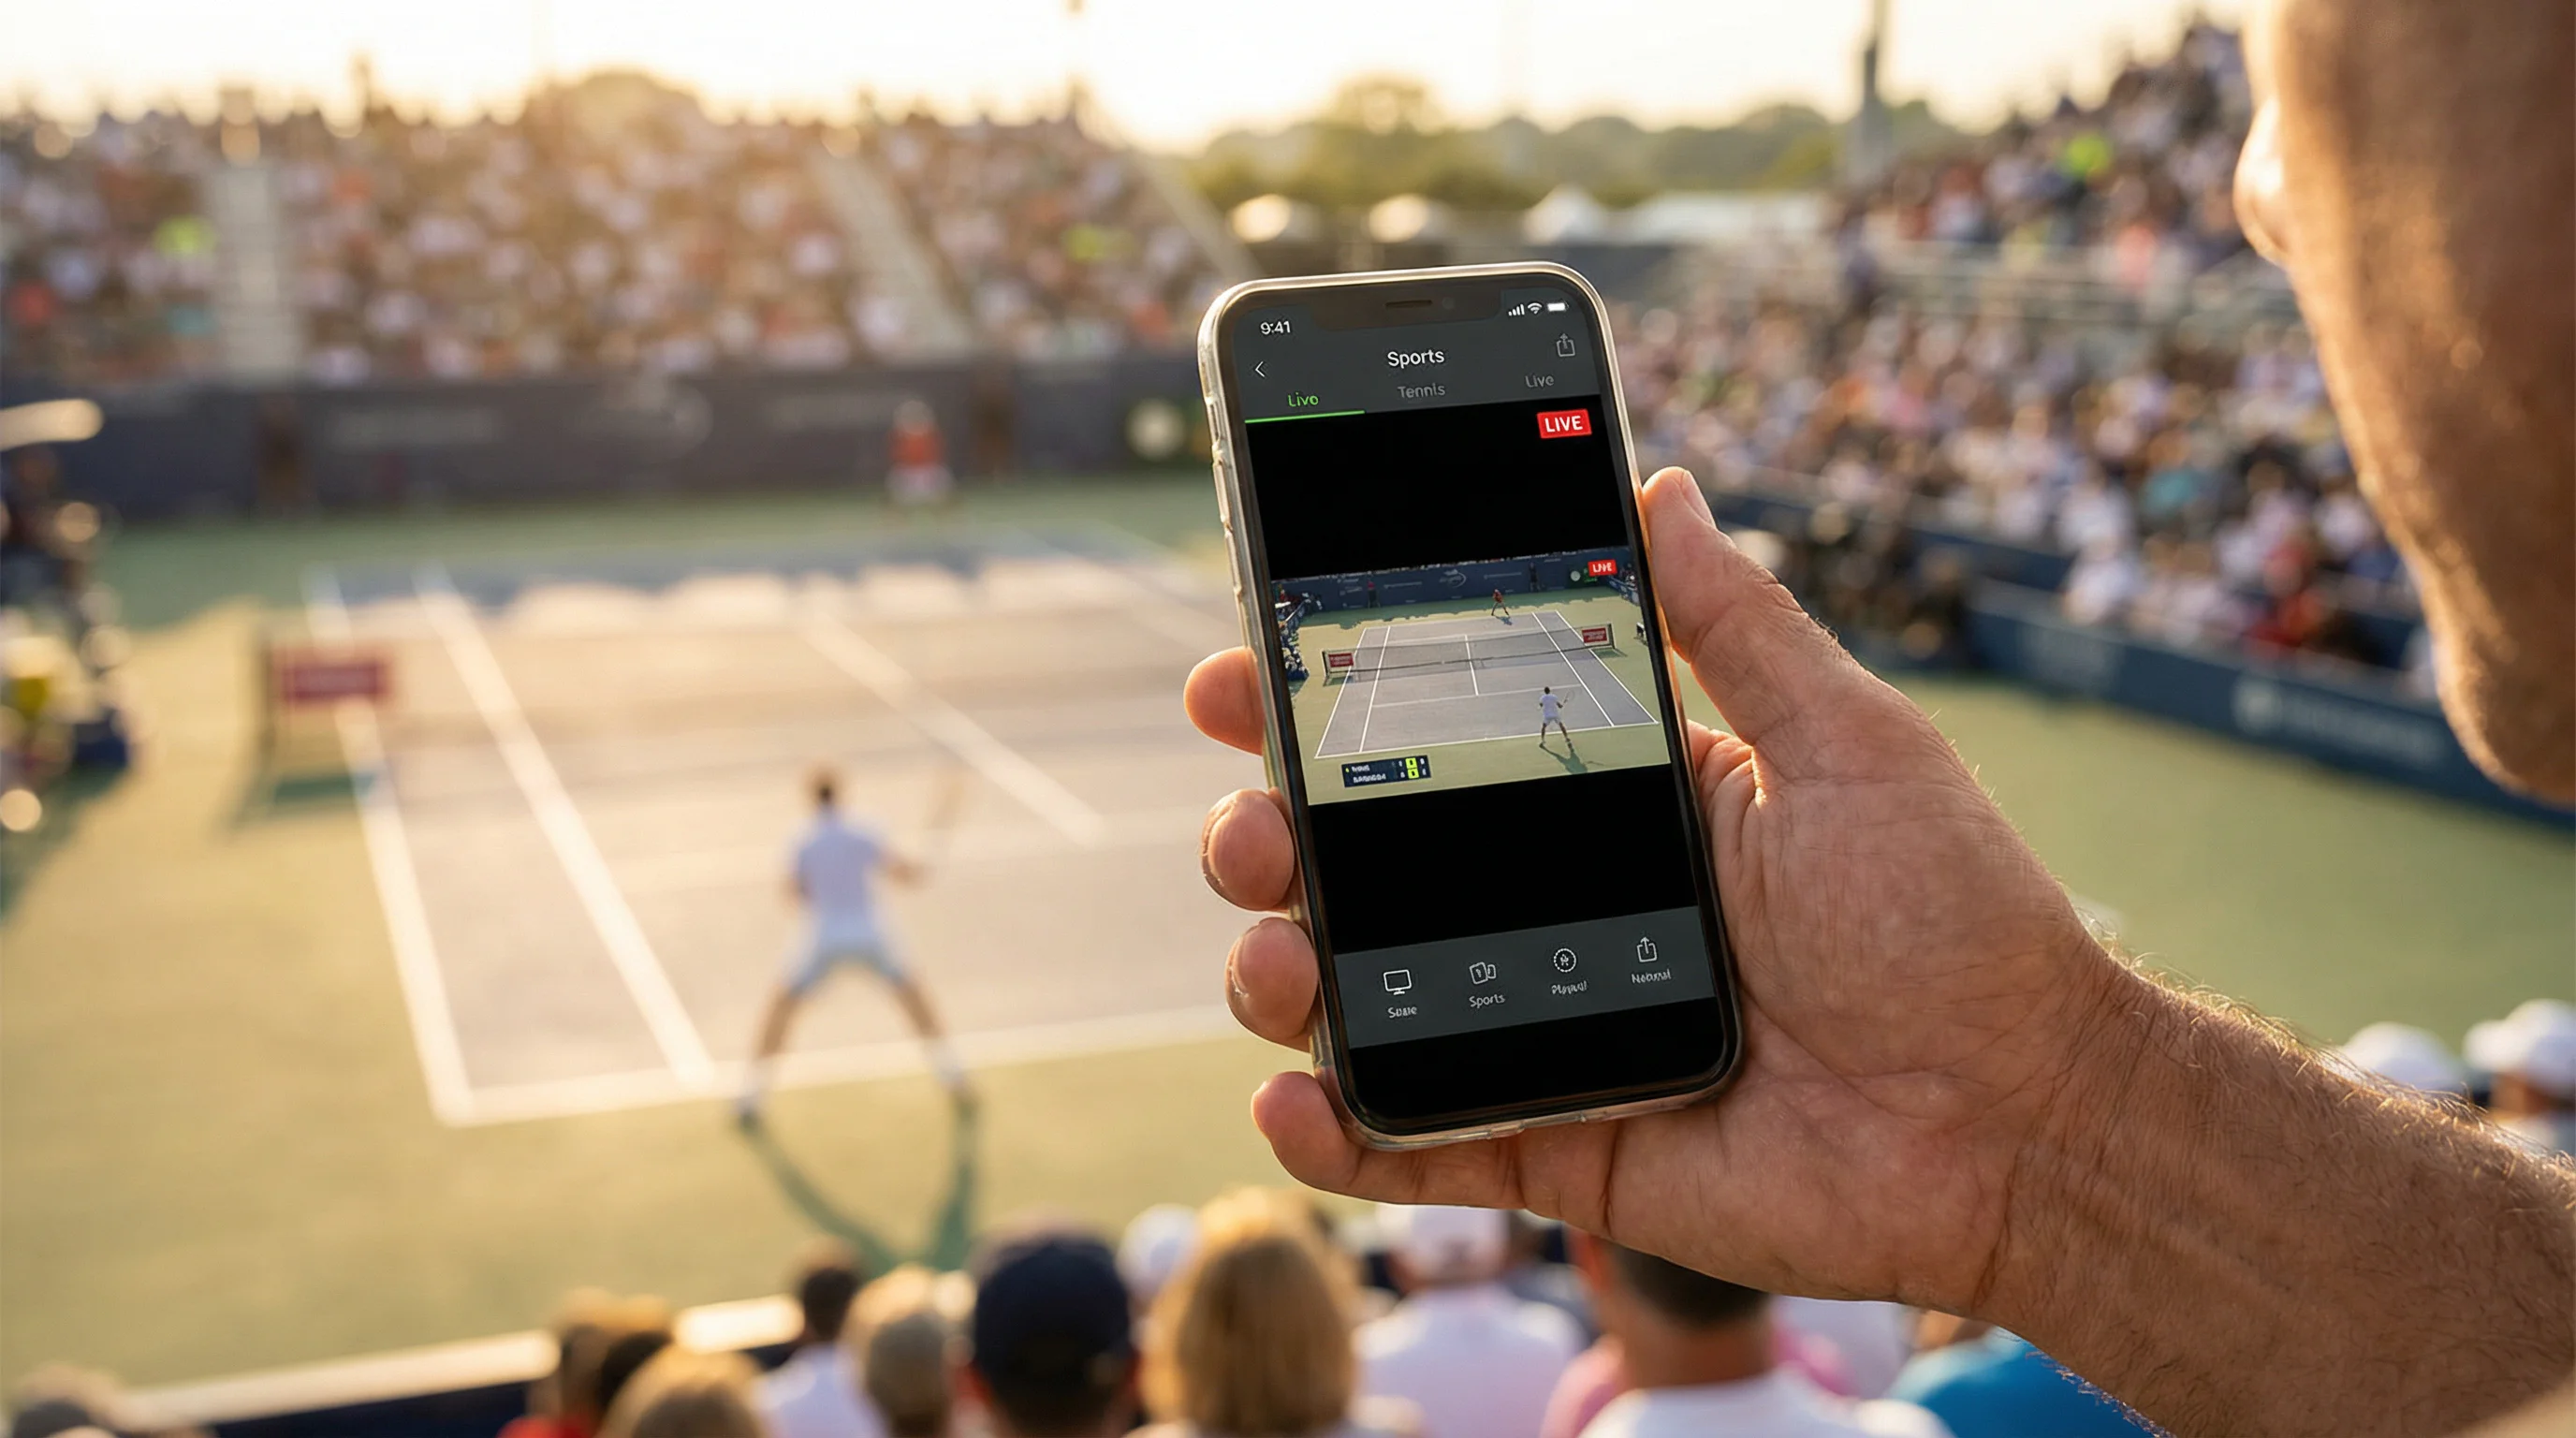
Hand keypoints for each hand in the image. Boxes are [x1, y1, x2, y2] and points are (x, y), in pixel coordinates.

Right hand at [1187, 468, 2120, 1313]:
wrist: (2019, 1120)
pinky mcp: (1559, 1146)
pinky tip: (1290, 1099)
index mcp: (1619, 805)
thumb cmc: (1953, 920)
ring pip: (1366, 999)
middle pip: (1366, 867)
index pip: (1437, 741)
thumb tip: (1664, 484)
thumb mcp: (1846, 744)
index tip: (1247, 670)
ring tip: (1277, 959)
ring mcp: (1547, 1030)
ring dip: (1281, 973)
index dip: (1329, 708)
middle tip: (1253, 821)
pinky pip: (1421, 1140)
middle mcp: (1560, 910)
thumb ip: (1738, 627)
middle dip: (1273, 834)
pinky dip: (1338, 1133)